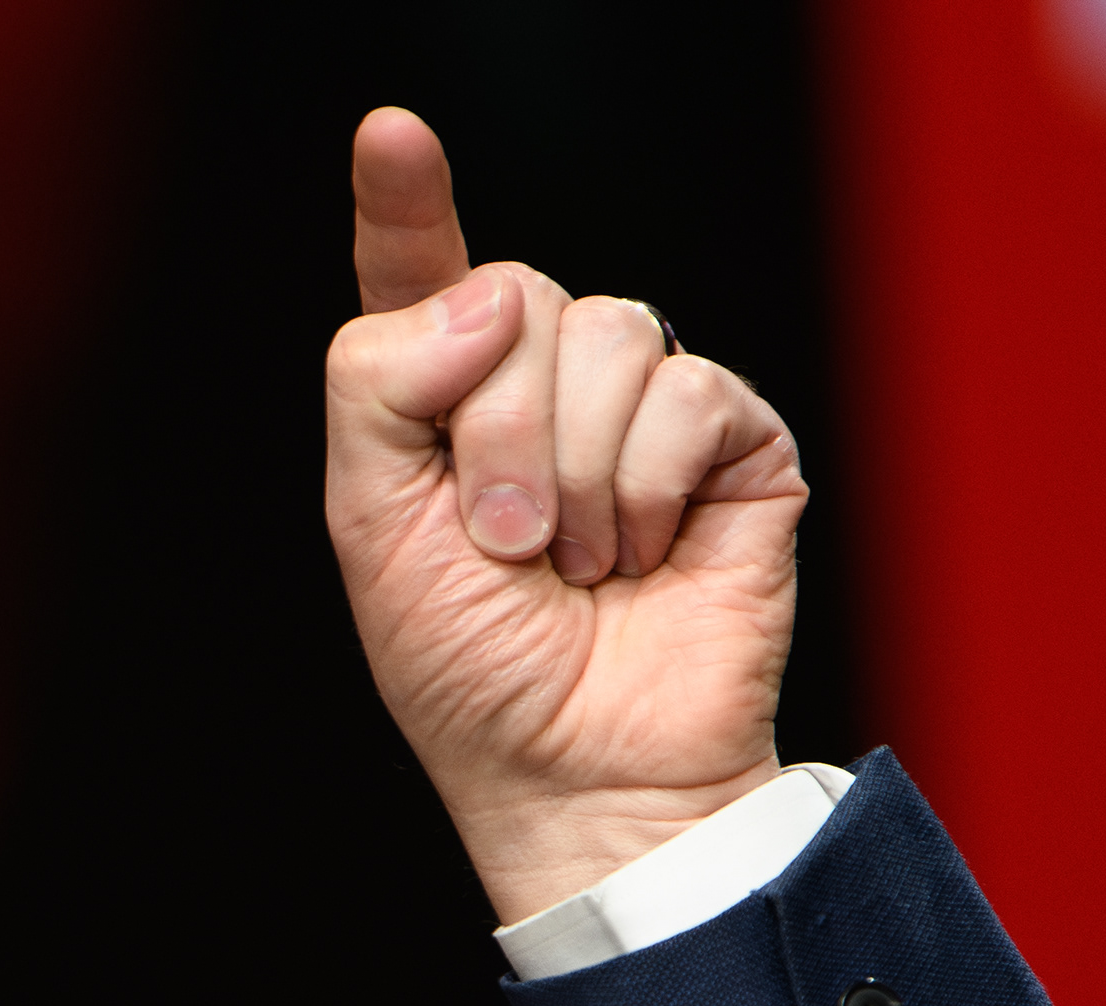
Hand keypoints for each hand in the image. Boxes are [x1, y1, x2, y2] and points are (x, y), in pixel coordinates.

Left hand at [324, 108, 804, 925]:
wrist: (579, 772)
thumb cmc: (474, 672)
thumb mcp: (373, 529)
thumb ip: (379, 387)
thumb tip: (486, 296)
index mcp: (444, 402)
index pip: (421, 275)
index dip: (407, 200)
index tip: (392, 134)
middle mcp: (543, 386)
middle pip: (516, 292)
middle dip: (493, 431)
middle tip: (505, 545)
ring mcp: (644, 406)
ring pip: (604, 331)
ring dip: (569, 472)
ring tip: (576, 564)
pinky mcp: (732, 439)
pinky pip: (685, 391)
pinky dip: (645, 488)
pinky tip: (644, 556)